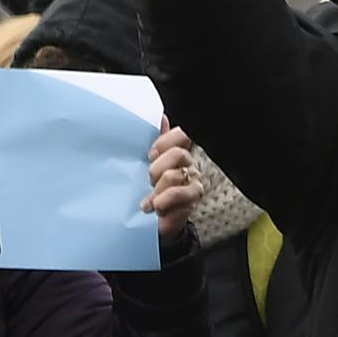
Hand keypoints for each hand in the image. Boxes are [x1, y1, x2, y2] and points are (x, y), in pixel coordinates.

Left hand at [145, 123, 200, 242]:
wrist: (154, 220)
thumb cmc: (148, 189)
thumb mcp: (144, 164)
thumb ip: (154, 141)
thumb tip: (162, 116)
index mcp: (177, 152)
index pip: (181, 135)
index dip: (164, 142)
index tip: (150, 154)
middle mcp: (188, 164)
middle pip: (178, 154)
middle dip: (157, 167)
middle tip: (148, 179)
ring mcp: (193, 182)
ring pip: (175, 174)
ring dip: (157, 187)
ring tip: (149, 198)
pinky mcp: (192, 200)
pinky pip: (180, 194)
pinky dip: (164, 199)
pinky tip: (155, 206)